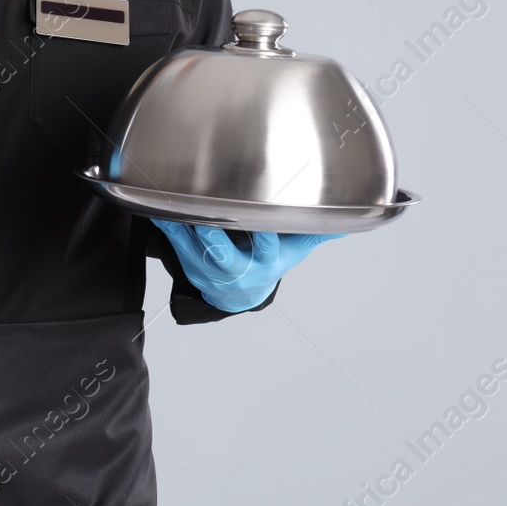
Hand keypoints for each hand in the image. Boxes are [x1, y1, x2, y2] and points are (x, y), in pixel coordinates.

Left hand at [151, 219, 342, 311]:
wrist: (238, 297)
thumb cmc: (267, 265)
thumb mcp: (292, 252)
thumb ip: (313, 234)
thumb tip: (347, 223)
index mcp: (264, 263)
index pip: (266, 249)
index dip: (263, 238)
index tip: (259, 223)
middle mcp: (237, 269)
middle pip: (224, 255)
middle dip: (214, 240)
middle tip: (206, 222)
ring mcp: (212, 271)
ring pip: (195, 251)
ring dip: (183, 231)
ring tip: (174, 209)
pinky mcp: (192, 268)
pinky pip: (177, 248)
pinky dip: (168, 230)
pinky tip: (159, 212)